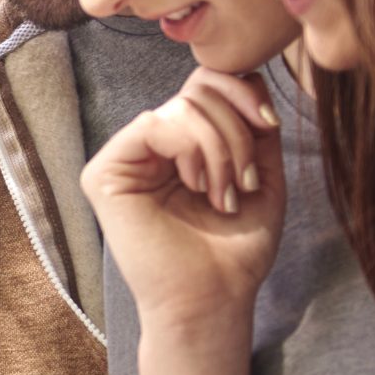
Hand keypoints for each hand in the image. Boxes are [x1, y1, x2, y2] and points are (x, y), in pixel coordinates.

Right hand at [81, 66, 284, 333]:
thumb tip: (249, 74)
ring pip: (182, 107)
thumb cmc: (235, 249)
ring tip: (223, 194)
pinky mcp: (104, 174)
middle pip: (198, 89)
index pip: (208, 85)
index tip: (269, 124)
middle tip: (242, 180)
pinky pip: (154, 124)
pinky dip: (192, 150)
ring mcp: (125, 157)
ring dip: (221, 149)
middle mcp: (150, 145)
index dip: (242, 91)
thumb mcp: (262, 176)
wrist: (213, 299)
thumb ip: (256, 126)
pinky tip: (197, 185)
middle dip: (237, 129)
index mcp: (183, 143)